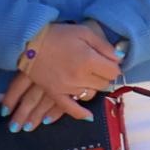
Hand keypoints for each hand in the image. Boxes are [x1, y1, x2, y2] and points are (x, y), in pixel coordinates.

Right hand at [6, 21, 121, 127]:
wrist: (29, 40)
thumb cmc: (58, 34)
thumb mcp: (84, 32)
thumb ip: (104, 46)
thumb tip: (120, 58)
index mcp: (89, 60)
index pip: (114, 72)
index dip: (112, 66)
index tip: (107, 61)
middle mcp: (80, 76)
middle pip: (103, 84)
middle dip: (103, 76)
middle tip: (96, 67)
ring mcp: (67, 87)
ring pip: (90, 94)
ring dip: (92, 87)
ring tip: (87, 78)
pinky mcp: (54, 93)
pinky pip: (70, 108)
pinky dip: (80, 113)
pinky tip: (89, 117)